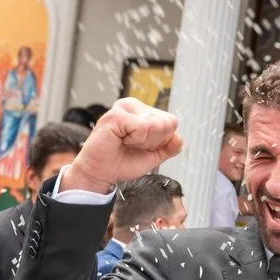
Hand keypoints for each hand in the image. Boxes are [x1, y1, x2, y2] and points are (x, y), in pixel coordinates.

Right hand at [63, 98, 182, 193]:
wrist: (100, 174)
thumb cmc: (121, 163)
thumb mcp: (152, 157)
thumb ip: (168, 148)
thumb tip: (180, 139)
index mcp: (143, 111)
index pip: (171, 122)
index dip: (161, 141)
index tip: (142, 147)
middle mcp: (134, 105)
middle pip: (167, 123)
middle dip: (154, 142)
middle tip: (132, 146)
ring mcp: (124, 107)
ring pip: (155, 125)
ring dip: (143, 142)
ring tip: (125, 143)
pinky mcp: (115, 114)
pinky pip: (142, 127)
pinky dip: (135, 140)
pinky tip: (120, 140)